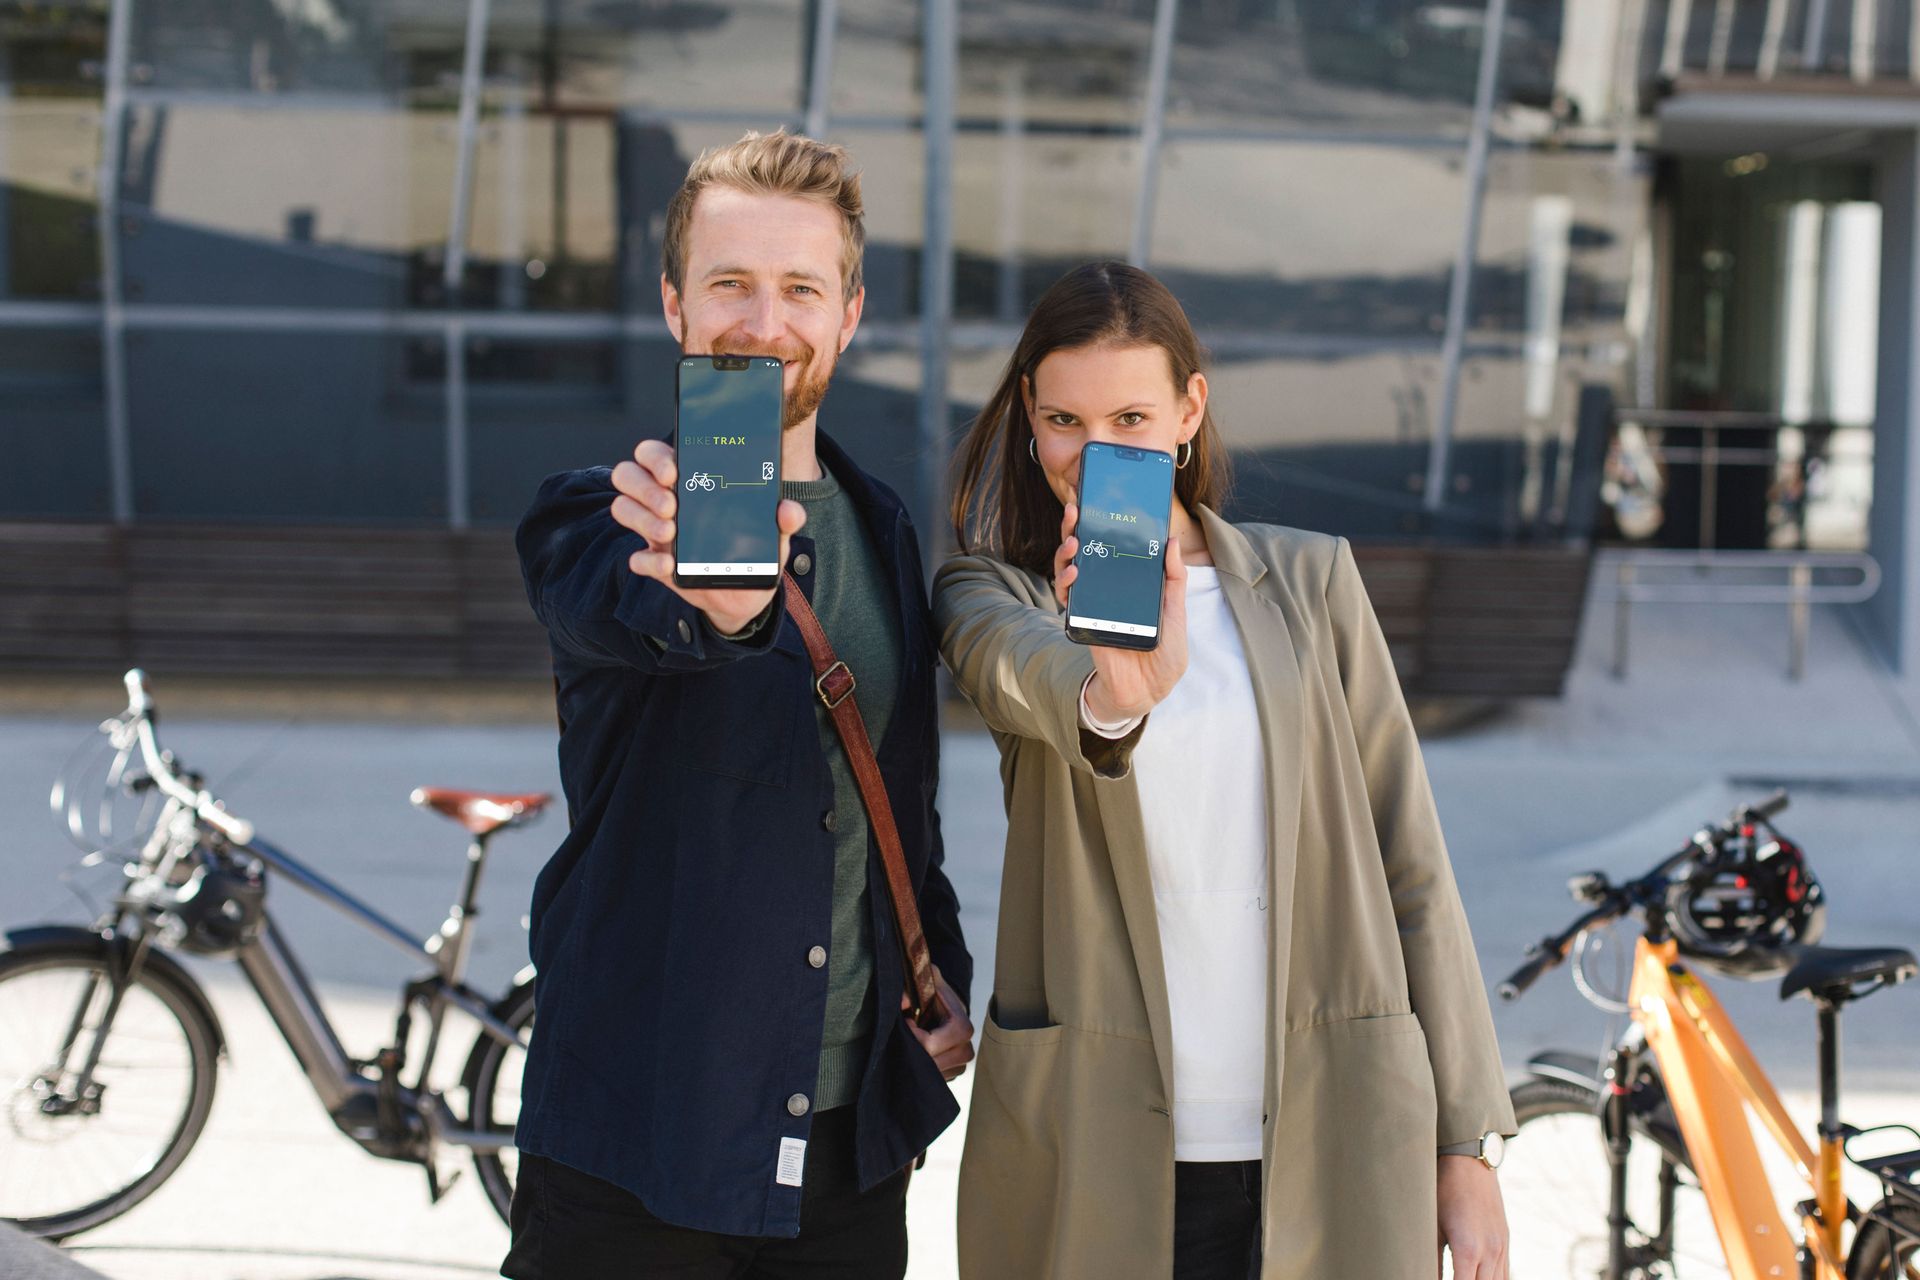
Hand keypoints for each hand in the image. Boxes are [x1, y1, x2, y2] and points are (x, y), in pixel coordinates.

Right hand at [611, 439, 806, 636]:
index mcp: (689, 481)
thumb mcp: (774, 532)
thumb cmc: (754, 549)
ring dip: (641, 518)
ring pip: (623, 508)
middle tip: (671, 504)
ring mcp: (657, 531)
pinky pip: (637, 558)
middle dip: (643, 486)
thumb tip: (788, 509)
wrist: (747, 594)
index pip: (654, 454)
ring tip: (670, 531)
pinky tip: (669, 565)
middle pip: (627, 474)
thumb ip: (784, 518)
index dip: (655, 457)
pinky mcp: (657, 564)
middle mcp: (664, 500)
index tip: (674, 471)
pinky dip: (648, 560)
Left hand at [903, 967, 974, 1081]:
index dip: (915, 1036)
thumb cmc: (934, 995)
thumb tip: (901, 1003)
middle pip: (931, 1064)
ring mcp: (961, 1065)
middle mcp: (966, 1050)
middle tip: (905, 1036)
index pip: (932, 1044)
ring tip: (911, 1043)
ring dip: (916, 1062)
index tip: (908, 1022)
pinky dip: (921, 1070)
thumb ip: (910, 987)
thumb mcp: (924, 982)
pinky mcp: (953, 1074)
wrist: (945, 1008)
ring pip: (931, 1075)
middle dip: (912, 1051)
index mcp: (962, 1028)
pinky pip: (933, 1080)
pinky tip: (917, 1054)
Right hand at [1050, 500, 1188, 721]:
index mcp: (1129, 579)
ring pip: (1069, 568)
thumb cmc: (1165, 651)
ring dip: (1066, 551)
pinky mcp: (1082, 620)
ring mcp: (1092, 602)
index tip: (1098, 500)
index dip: (1101, 522)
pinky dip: (1066, 582)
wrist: (1150, 689)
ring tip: (1074, 541)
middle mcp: (1106, 586)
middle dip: (1075, 527)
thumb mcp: (1176, 610)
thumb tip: (1171, 541)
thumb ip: (1173, 578)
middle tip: (1076, 510)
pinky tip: (1074, 572)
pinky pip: (1067, 597)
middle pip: (1084, 549)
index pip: (1111, 544)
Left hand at [1437, 1155, 1507, 1278]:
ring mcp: (1502, 1248)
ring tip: (1463, 1277)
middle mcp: (1490, 1252)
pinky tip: (1480, 1278)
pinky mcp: (1505, 1242)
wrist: (1469, 1163)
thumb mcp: (1432, 1226)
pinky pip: (1505, 1275)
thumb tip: (1423, 1275)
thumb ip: (1432, 1260)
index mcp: (1468, 1249)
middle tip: (1453, 1278)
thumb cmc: (1444, 1191)